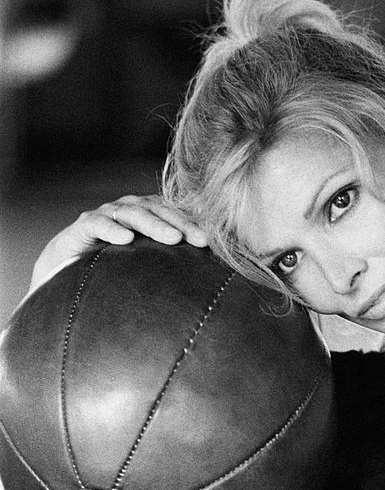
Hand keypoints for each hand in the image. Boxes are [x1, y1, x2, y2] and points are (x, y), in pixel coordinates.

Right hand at [28, 193, 207, 296]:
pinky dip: (112, 229)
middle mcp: (130, 210)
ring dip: (155, 224)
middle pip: (159, 210)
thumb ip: (172, 266)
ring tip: (173, 238)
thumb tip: (209, 279)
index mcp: (149, 215)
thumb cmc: (114, 267)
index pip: (175, 214)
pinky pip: (99, 223)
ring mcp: (107, 214)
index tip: (212, 244)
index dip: (194, 225)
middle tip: (200, 240)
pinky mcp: (84, 225)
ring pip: (134, 213)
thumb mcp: (147, 266)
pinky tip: (126, 239)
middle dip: (182, 224)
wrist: (68, 268)